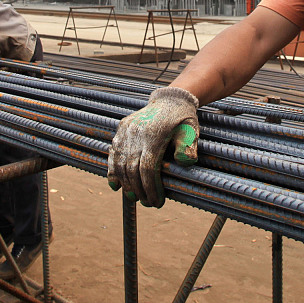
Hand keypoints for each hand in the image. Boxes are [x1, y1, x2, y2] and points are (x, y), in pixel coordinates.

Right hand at [107, 87, 199, 207]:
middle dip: (139, 190)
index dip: (150, 188)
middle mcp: (137, 133)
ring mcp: (127, 131)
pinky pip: (113, 152)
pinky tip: (115, 185)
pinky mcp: (121, 128)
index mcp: (154, 136)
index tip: (157, 202)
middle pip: (132, 168)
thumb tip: (184, 162)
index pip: (147, 168)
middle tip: (148, 203)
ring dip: (125, 183)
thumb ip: (188, 147)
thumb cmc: (183, 119)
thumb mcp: (191, 131)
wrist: (171, 99)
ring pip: (120, 162)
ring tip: (134, 197)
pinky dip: (112, 170)